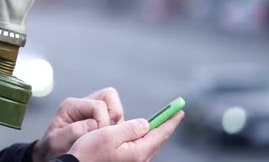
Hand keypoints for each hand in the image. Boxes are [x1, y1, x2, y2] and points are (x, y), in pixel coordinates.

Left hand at [32, 87, 123, 161]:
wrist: (51, 153)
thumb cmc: (51, 148)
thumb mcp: (57, 141)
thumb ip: (73, 131)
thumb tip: (93, 124)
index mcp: (71, 105)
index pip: (98, 105)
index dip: (103, 120)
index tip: (99, 137)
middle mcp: (83, 103)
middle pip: (109, 96)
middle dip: (113, 114)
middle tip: (107, 132)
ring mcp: (92, 109)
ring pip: (114, 105)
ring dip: (115, 121)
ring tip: (106, 136)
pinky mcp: (99, 117)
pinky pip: (115, 116)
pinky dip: (115, 126)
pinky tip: (106, 137)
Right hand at [68, 111, 183, 161]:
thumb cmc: (89, 152)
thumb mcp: (109, 134)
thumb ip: (130, 127)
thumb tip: (146, 124)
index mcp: (138, 152)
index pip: (160, 133)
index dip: (170, 120)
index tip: (179, 110)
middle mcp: (140, 159)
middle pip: (158, 139)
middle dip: (165, 125)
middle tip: (174, 113)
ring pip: (151, 144)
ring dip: (156, 131)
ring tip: (161, 121)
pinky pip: (143, 147)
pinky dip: (147, 137)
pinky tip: (143, 133)